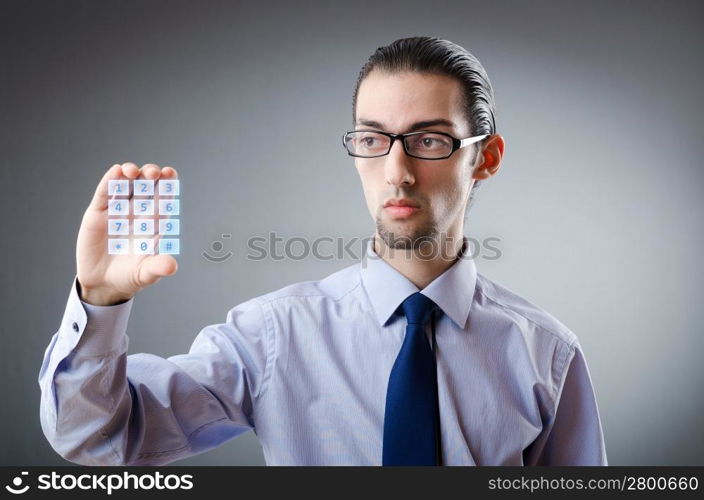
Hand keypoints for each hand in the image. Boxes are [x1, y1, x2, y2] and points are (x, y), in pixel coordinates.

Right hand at [76, 162, 178, 305]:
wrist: (103, 284)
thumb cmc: (130, 277)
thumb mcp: (145, 274)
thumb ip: (157, 267)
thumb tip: (172, 266)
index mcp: (153, 224)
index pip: (163, 200)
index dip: (167, 185)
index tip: (170, 173)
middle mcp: (137, 213)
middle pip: (146, 187)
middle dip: (150, 176)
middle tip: (153, 172)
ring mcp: (117, 212)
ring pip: (126, 186)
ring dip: (130, 174)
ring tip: (131, 170)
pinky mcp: (97, 214)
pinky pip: (105, 194)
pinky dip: (109, 182)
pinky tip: (115, 172)